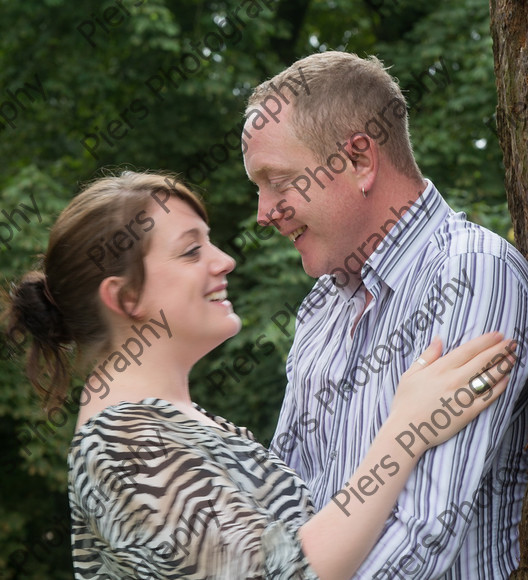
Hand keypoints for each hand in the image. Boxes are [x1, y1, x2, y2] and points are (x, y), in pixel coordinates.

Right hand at [390, 332, 516, 451]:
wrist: (408, 428)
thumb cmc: (406, 401)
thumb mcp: (411, 373)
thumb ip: (427, 355)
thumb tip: (439, 339)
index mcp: (440, 368)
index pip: (468, 350)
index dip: (485, 341)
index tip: (497, 335)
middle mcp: (454, 379)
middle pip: (483, 361)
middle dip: (500, 350)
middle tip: (512, 343)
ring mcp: (463, 396)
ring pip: (489, 377)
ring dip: (503, 366)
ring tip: (513, 358)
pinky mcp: (469, 412)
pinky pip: (489, 397)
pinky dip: (499, 387)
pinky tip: (506, 380)